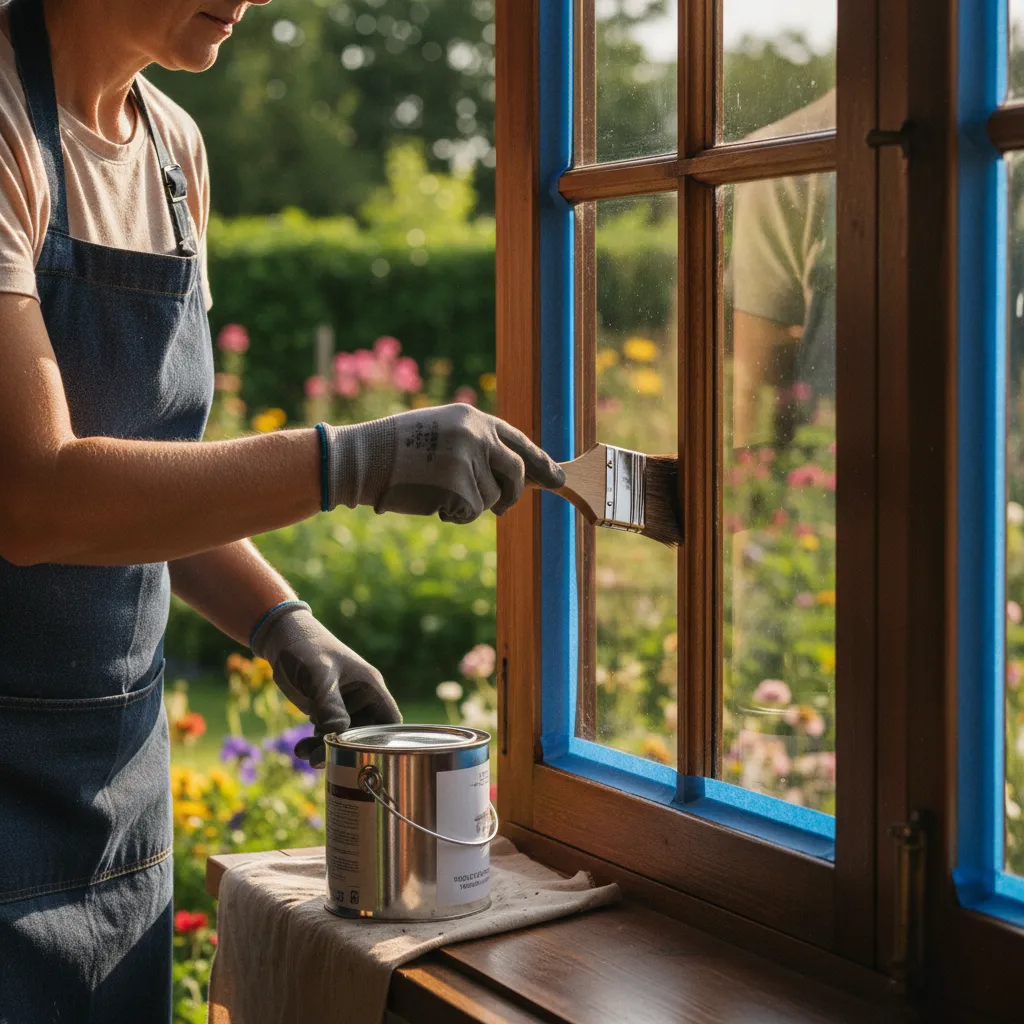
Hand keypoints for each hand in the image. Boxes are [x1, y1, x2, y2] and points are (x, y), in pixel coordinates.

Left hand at [251, 602, 400, 766]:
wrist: (282, 639)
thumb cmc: (306, 648)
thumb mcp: (318, 675)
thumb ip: (329, 704)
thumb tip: (338, 734)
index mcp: (370, 687)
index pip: (390, 722)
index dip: (385, 743)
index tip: (367, 760)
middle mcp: (362, 699)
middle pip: (365, 736)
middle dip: (346, 752)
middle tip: (319, 759)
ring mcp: (344, 706)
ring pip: (344, 739)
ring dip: (325, 749)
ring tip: (303, 753)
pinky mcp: (326, 711)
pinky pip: (327, 734)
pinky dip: (315, 743)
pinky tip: (299, 747)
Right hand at [321, 404, 565, 522]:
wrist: (363, 459)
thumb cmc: (397, 449)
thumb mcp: (441, 432)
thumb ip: (475, 445)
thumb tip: (514, 472)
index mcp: (473, 418)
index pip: (517, 441)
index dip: (540, 461)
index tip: (558, 477)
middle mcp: (476, 436)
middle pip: (516, 473)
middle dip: (513, 494)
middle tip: (504, 507)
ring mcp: (469, 462)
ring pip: (492, 498)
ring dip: (471, 505)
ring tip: (439, 491)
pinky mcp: (459, 488)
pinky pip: (472, 513)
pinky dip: (455, 515)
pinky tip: (432, 501)